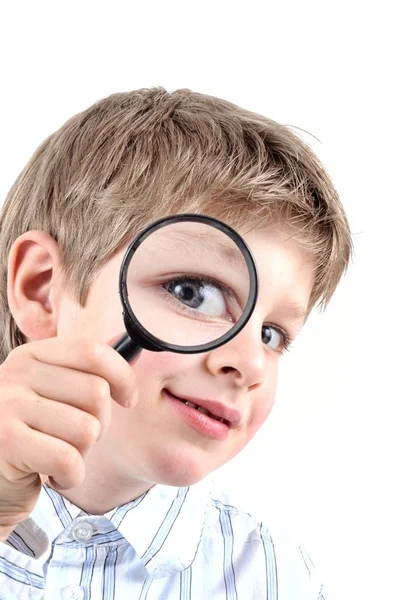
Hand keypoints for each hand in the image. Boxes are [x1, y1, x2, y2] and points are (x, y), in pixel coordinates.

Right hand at [0, 337, 136, 541]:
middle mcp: (15, 374)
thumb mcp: (50, 395)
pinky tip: (52, 475)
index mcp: (30, 356)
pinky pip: (68, 459)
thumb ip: (84, 375)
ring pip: (87, 429)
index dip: (122, 376)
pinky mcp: (7, 442)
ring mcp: (7, 406)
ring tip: (58, 457)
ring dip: (82, 453)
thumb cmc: (30, 438)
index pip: (91, 351)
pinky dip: (70, 476)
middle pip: (96, 392)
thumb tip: (133, 359)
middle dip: (100, 424)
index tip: (128, 400)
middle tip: (74, 440)